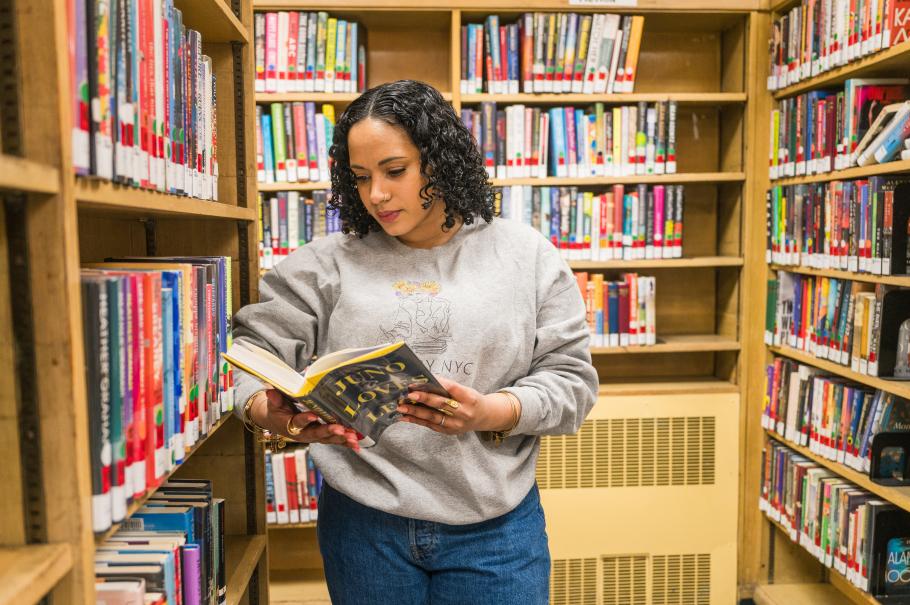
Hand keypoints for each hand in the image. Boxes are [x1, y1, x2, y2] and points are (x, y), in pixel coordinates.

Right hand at [250, 389, 360, 451]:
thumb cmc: (276, 410)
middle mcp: (303, 433)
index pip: (298, 422)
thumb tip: (270, 391)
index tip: (314, 416)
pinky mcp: (321, 437)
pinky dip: (345, 443)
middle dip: (329, 432)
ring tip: (353, 439)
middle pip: (316, 434)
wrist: (276, 422)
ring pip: (328, 439)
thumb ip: (274, 399)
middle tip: (341, 430)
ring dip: (341, 439)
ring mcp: (313, 436)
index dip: (305, 419)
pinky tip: (356, 445)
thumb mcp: (273, 403)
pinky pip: (333, 441)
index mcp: (290, 424)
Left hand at [397, 377, 517, 434]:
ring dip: (415, 412)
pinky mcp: (448, 431)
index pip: (452, 389)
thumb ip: (449, 388)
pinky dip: (416, 420)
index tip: (422, 380)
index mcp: (470, 398)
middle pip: (441, 404)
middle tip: (409, 394)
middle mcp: (464, 412)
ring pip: (433, 417)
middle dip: (424, 398)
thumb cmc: (471, 400)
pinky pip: (430, 425)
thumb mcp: (466, 390)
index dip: (437, 384)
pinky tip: (405, 416)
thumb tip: (425, 380)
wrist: (484, 417)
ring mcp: (456, 424)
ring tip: (401, 406)